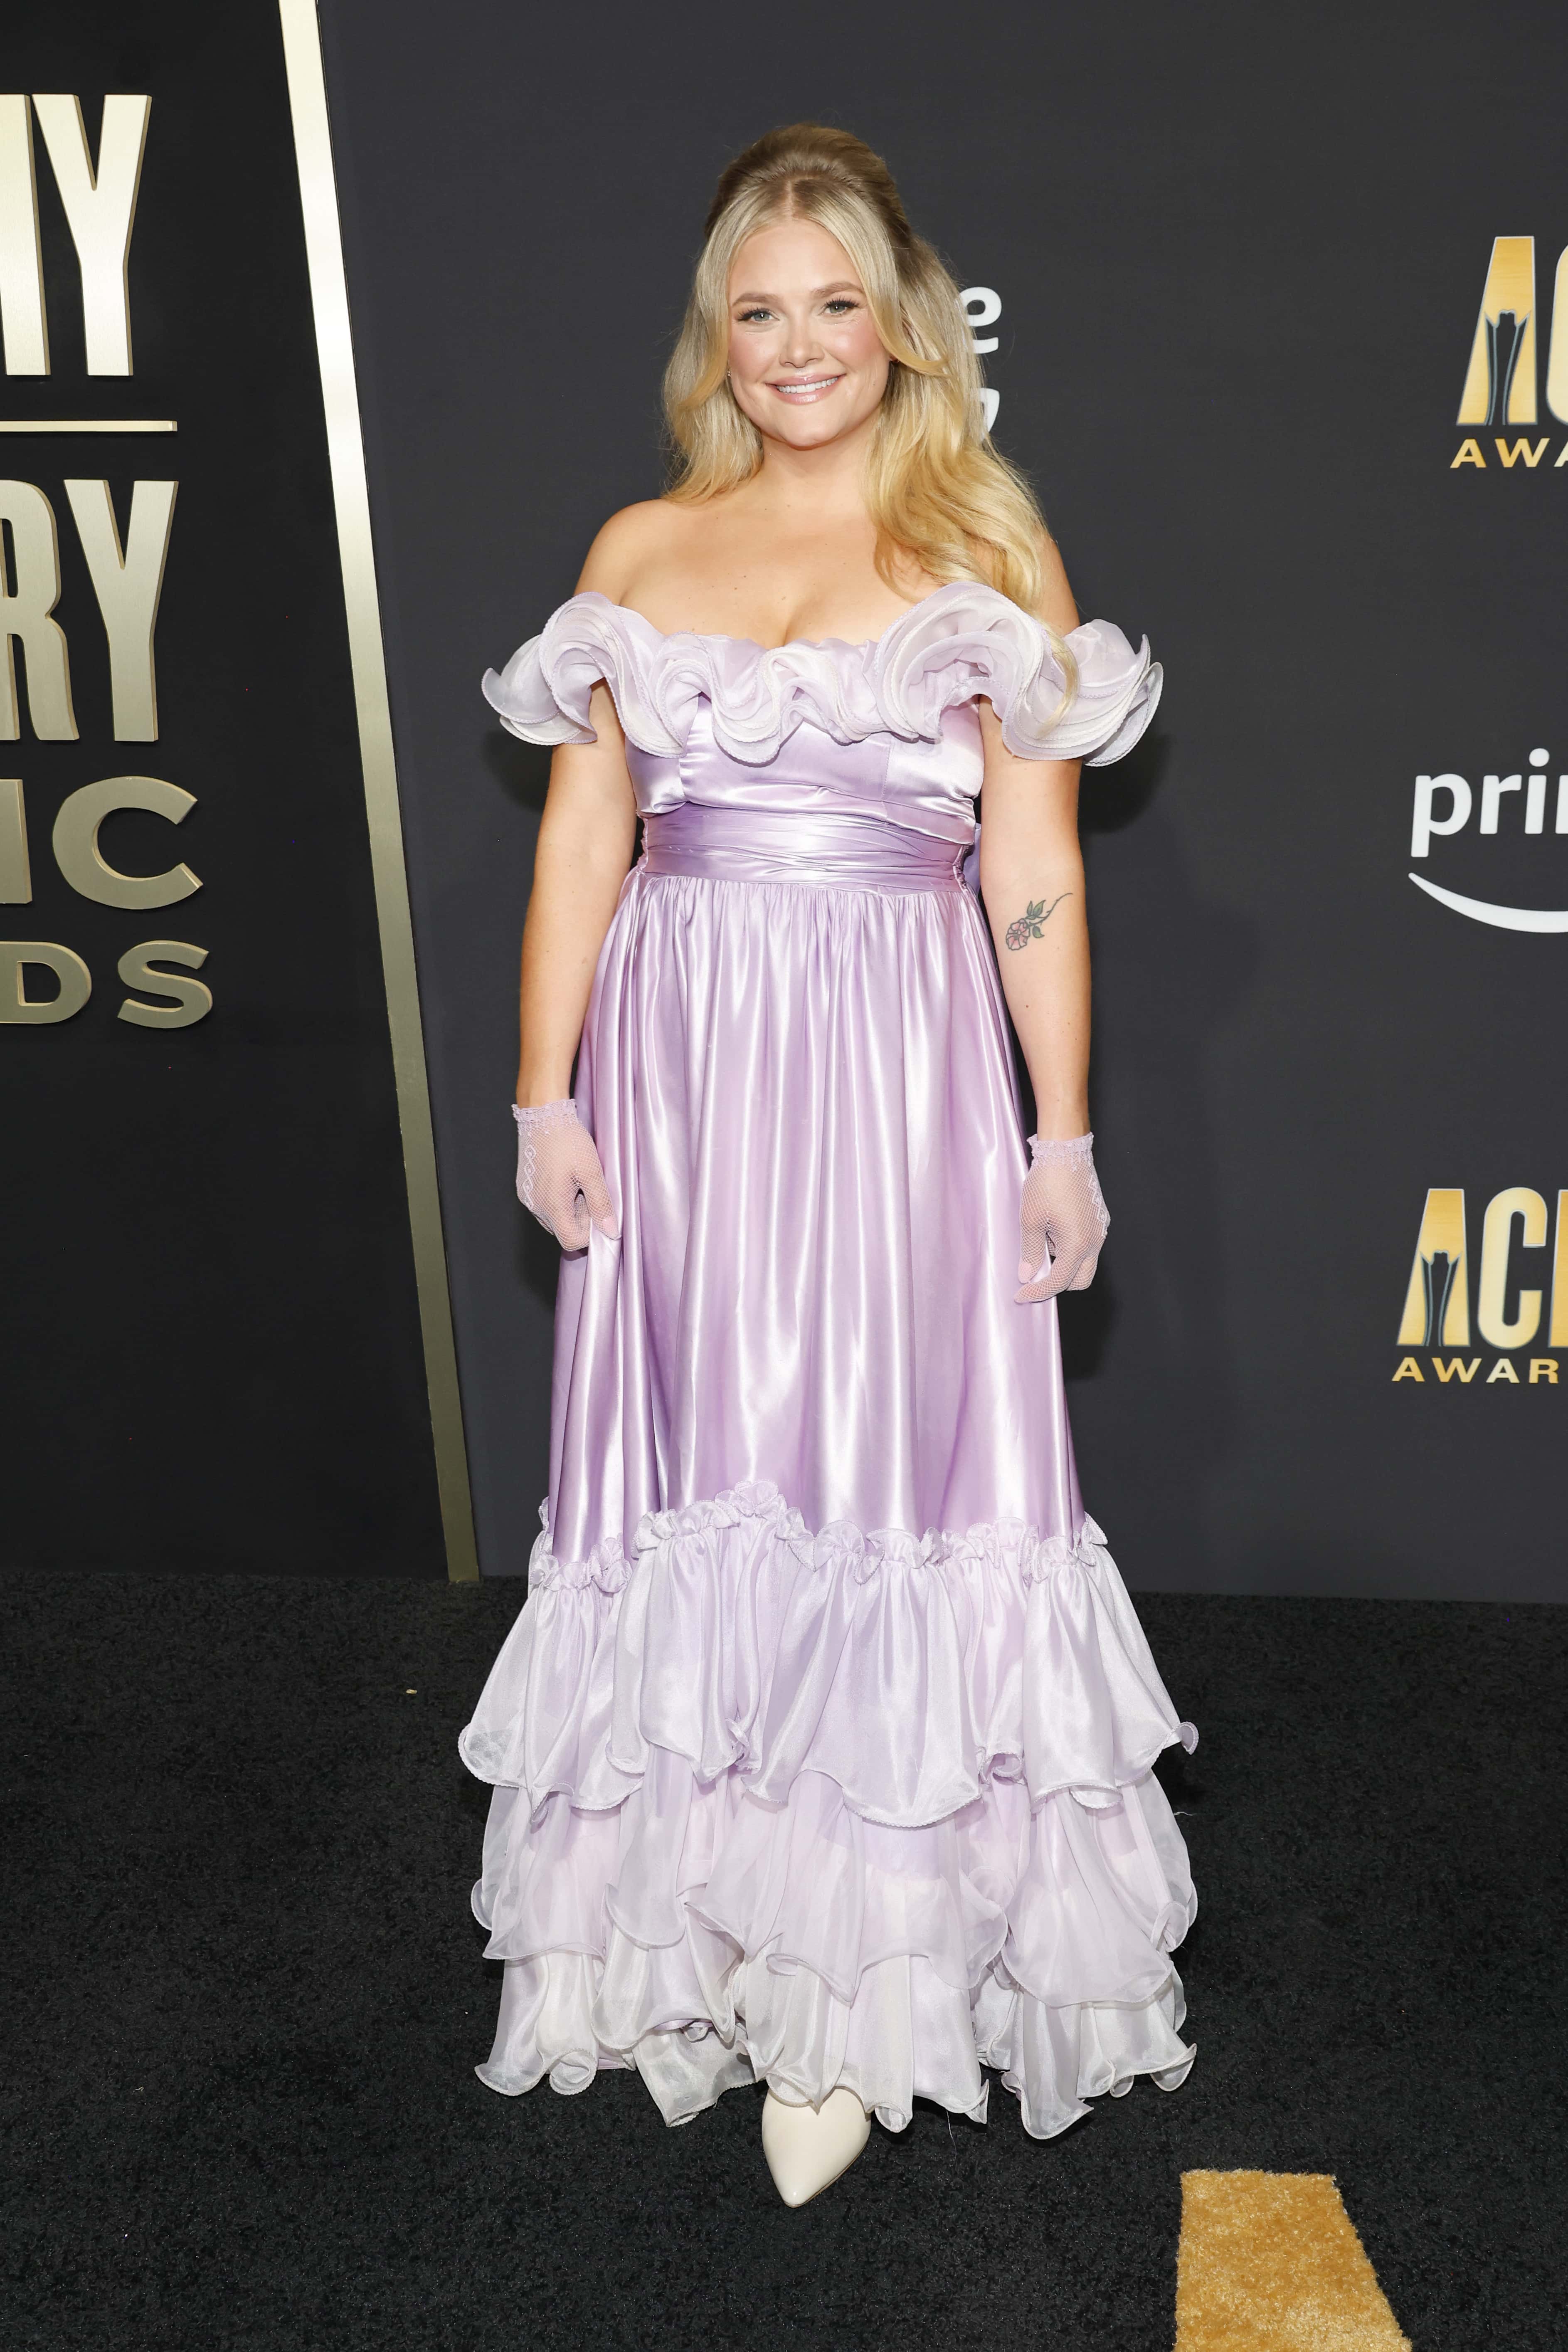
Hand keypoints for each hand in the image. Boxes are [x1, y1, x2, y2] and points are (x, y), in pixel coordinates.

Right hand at [513, 1101, 617, 1248]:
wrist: (542, 1113)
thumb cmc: (568, 1139)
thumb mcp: (592, 1172)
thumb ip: (602, 1205)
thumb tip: (611, 1232)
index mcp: (552, 1205)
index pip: (572, 1241)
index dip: (590, 1232)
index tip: (599, 1211)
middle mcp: (535, 1206)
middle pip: (562, 1230)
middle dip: (580, 1218)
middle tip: (588, 1190)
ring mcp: (527, 1197)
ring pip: (554, 1218)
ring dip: (569, 1208)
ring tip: (576, 1181)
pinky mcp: (523, 1188)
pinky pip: (543, 1205)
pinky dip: (557, 1198)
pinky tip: (564, 1177)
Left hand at [1016, 1132, 1108, 1301]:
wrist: (1066, 1151)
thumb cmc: (1047, 1183)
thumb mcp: (1031, 1219)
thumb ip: (1030, 1251)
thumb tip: (1027, 1275)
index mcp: (1077, 1244)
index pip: (1059, 1281)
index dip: (1038, 1292)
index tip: (1020, 1295)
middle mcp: (1095, 1240)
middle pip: (1080, 1279)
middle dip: (1057, 1283)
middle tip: (1034, 1276)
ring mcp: (1100, 1229)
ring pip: (1084, 1261)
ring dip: (1063, 1261)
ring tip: (1041, 1236)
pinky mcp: (1099, 1218)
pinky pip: (1087, 1242)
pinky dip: (1070, 1246)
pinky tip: (1053, 1227)